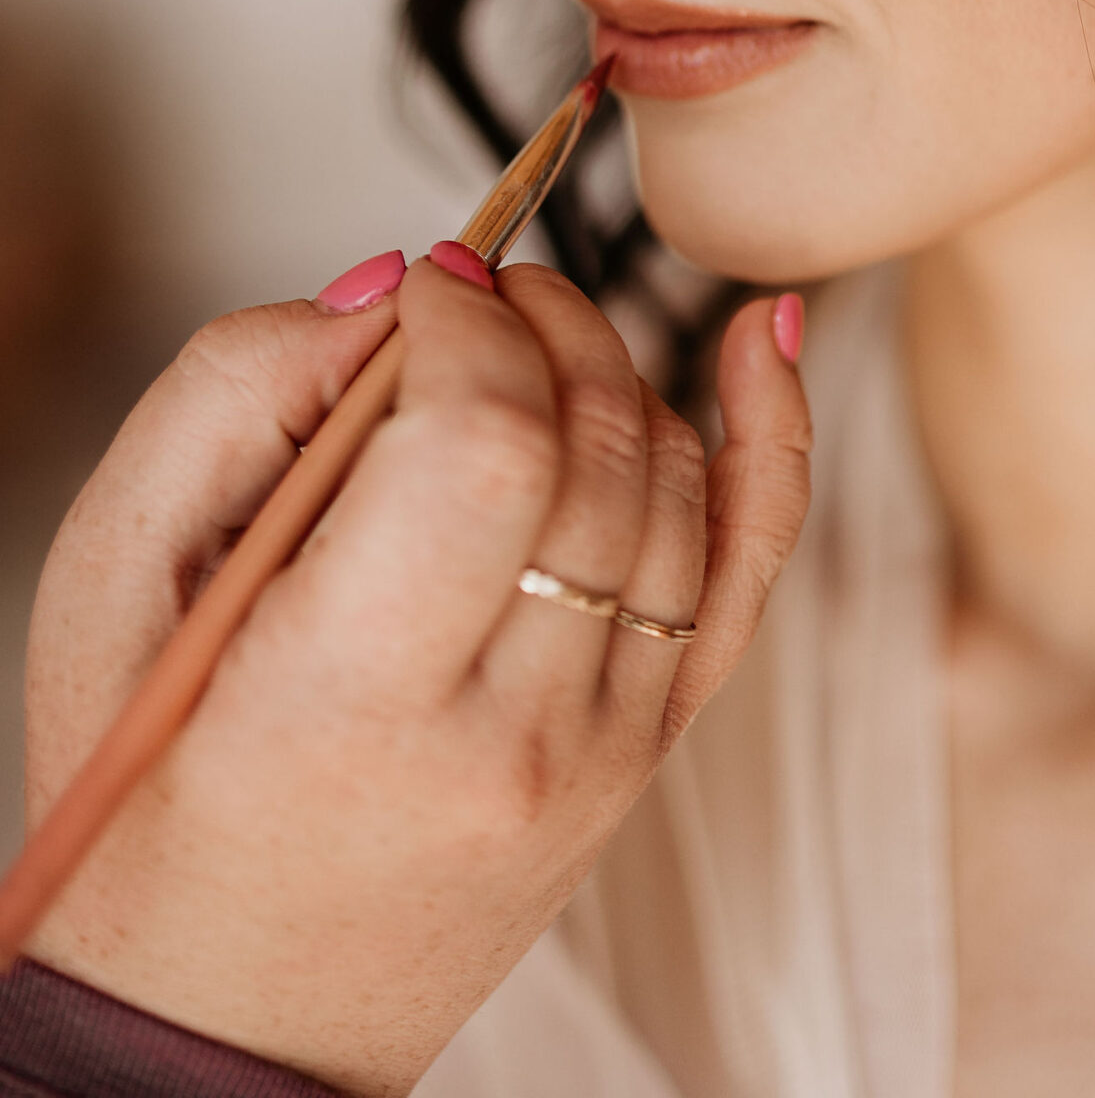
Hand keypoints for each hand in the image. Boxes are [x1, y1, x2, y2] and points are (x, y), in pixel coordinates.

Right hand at [22, 254, 811, 1094]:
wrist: (228, 1011)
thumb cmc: (150, 797)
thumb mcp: (117, 580)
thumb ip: (234, 395)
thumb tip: (385, 293)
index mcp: (348, 698)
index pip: (488, 445)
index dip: (469, 324)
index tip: (423, 289)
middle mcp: (505, 736)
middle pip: (594, 446)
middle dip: (540, 318)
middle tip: (468, 294)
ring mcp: (601, 750)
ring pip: (672, 483)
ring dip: (610, 364)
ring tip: (525, 336)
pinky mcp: (648, 750)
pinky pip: (749, 571)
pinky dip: (770, 439)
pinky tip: (768, 337)